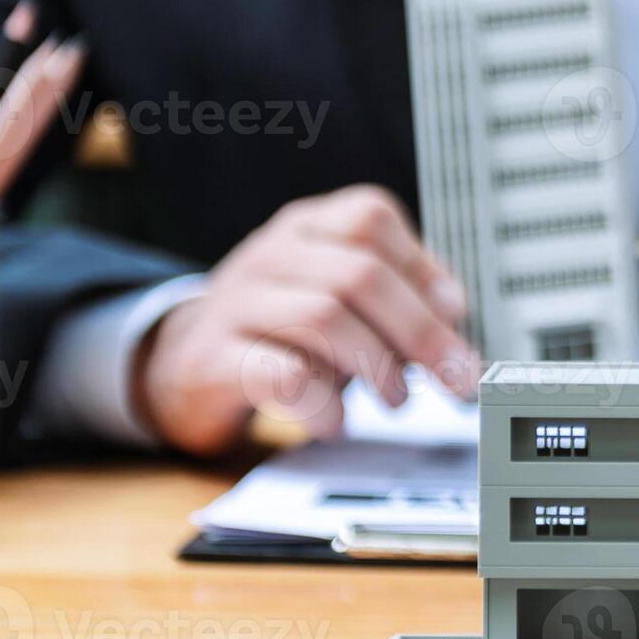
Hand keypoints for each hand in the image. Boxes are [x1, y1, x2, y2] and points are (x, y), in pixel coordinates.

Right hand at [133, 185, 476, 456]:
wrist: (182, 365)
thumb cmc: (282, 333)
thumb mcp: (340, 301)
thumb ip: (397, 300)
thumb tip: (454, 319)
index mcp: (307, 228)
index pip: (371, 219)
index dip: (423, 268)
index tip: (456, 316)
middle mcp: (270, 254)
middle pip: (359, 275)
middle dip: (421, 333)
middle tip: (456, 379)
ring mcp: (236, 303)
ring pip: (324, 317)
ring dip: (378, 366)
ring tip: (396, 400)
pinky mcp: (214, 360)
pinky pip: (283, 374)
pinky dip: (325, 403)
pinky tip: (337, 420)